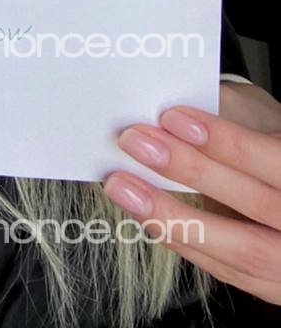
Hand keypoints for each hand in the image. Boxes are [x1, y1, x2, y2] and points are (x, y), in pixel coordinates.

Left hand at [102, 81, 280, 305]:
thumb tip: (169, 103)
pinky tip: (144, 214)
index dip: (225, 140)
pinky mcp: (271, 284)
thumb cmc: (270, 143)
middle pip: (256, 203)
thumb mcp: (259, 116)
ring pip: (241, 250)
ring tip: (123, 186)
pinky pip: (225, 269)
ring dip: (173, 217)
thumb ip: (226, 110)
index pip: (273, 159)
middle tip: (136, 143)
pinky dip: (181, 239)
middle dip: (191, 171)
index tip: (172, 117)